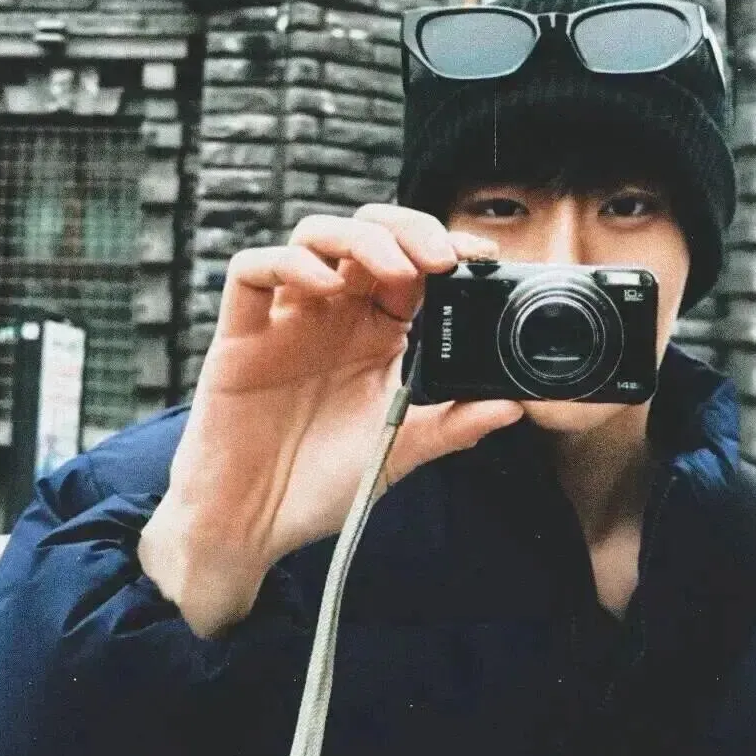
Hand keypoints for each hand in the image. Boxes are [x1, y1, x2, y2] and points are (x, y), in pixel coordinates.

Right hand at [138, 204, 523, 636]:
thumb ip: (455, 425)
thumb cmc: (322, 487)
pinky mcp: (239, 335)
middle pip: (367, 236)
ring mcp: (286, 322)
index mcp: (375, 338)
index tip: (480, 257)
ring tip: (396, 269)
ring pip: (314, 238)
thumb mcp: (400, 450)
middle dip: (407, 231)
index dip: (444, 250)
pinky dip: (289, 264)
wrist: (255, 525)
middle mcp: (333, 319)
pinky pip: (252, 272)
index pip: (412, 269)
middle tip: (441, 257)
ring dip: (358, 238)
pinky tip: (325, 287)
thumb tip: (515, 405)